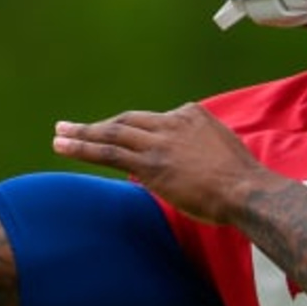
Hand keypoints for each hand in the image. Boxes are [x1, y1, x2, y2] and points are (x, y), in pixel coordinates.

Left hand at [52, 105, 274, 224]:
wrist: (247, 190)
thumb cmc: (242, 180)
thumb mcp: (223, 151)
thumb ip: (200, 151)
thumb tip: (185, 168)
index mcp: (192, 115)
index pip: (154, 121)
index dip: (135, 133)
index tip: (121, 140)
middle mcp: (172, 123)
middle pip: (127, 121)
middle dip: (98, 125)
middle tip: (71, 126)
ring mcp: (159, 143)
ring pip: (112, 133)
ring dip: (82, 133)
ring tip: (59, 134)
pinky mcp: (150, 164)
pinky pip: (109, 152)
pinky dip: (83, 147)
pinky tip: (64, 146)